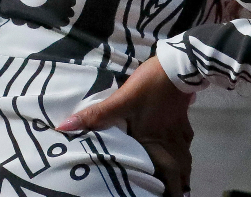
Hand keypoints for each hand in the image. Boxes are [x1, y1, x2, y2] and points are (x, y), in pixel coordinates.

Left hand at [57, 56, 194, 196]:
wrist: (176, 65)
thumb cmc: (149, 87)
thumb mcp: (120, 101)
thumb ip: (95, 116)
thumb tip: (64, 127)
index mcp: (154, 141)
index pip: (167, 172)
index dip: (170, 189)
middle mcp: (169, 140)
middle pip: (180, 168)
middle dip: (179, 185)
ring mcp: (178, 128)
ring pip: (185, 156)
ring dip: (182, 171)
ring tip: (180, 182)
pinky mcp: (182, 116)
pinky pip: (185, 141)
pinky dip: (183, 151)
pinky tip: (179, 148)